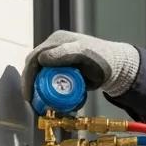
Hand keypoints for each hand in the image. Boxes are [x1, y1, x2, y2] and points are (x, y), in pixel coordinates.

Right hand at [23, 30, 140, 101]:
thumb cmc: (103, 58)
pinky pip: (51, 80)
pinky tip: (50, 101)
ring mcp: (58, 59)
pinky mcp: (64, 70)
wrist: (117, 68)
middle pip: (35, 67)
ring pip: (41, 75)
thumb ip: (63, 53)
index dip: (28, 76)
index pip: (35, 58)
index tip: (28, 94)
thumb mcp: (83, 53)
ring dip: (39, 89)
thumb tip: (41, 58)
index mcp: (56, 41)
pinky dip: (49, 91)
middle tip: (31, 101)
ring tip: (39, 104)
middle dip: (31, 85)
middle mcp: (54, 49)